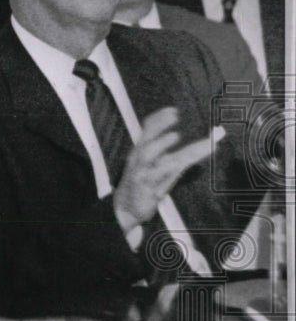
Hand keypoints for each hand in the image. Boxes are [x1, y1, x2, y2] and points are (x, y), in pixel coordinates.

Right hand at [113, 107, 222, 231]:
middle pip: (146, 138)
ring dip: (161, 144)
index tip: (173, 110)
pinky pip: (161, 175)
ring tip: (174, 135)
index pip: (146, 131)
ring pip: (151, 155)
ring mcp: (140, 172)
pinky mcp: (146, 186)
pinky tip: (182, 162)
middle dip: (158, 126)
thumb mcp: (153, 169)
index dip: (158, 119)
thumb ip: (170, 158)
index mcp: (139, 153)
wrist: (125, 210)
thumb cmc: (142, 188)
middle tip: (173, 115)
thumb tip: (196, 150)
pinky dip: (173, 167)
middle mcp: (138, 160)